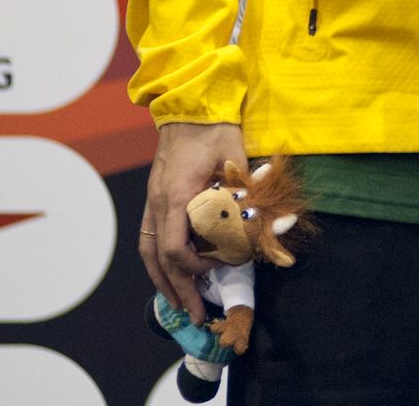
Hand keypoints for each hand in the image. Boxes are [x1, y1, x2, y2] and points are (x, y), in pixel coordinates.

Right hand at [141, 120, 244, 320]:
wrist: (189, 102)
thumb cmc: (214, 127)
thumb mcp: (236, 155)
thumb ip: (248, 189)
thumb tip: (269, 223)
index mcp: (176, 194)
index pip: (177, 247)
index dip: (196, 267)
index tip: (216, 272)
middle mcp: (158, 201)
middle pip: (159, 257)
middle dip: (176, 288)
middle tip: (192, 315)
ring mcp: (153, 199)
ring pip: (149, 250)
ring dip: (162, 279)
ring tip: (175, 304)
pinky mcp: (156, 197)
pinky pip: (151, 236)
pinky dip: (159, 259)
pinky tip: (170, 271)